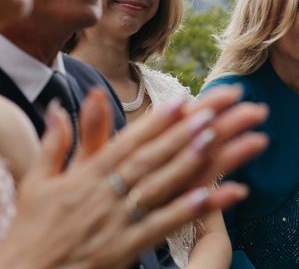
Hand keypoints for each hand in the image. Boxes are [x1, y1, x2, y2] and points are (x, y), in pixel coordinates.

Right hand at [0, 86, 267, 268]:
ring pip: (157, 186)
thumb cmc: (32, 230)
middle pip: (150, 158)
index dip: (156, 121)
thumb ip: (56, 143)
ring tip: (214, 139)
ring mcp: (116, 221)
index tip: (183, 100)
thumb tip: (60, 107)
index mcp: (86, 176)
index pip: (128, 143)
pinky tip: (208, 194)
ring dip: (187, 161)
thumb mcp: (38, 182)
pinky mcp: (123, 249)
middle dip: (182, 132)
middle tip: (212, 111)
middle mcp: (104, 194)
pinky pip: (158, 227)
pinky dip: (182, 210)